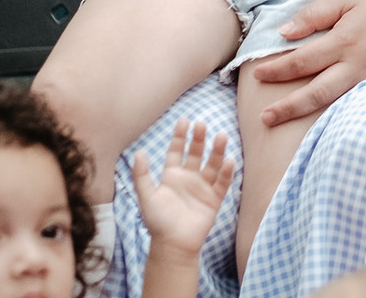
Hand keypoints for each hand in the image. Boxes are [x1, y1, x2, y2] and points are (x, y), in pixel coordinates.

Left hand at [130, 118, 233, 260]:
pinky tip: (228, 161)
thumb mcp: (146, 196)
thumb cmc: (157, 221)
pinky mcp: (213, 199)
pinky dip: (226, 173)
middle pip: (196, 154)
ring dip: (217, 151)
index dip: (180, 136)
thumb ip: (142, 175)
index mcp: (171, 176)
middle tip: (202, 124)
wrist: (172, 244)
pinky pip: (222, 183)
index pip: (177, 151)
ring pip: (212, 165)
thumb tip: (138, 152)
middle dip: (199, 139)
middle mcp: (188, 178)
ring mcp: (202, 188)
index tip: (184, 120)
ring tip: (221, 136)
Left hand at [251, 0, 365, 124]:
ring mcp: (365, 80)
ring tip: (277, 119)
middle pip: (314, 93)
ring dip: (301, 113)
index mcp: (343, 41)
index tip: (257, 74)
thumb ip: (315, 14)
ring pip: (329, 103)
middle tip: (263, 117)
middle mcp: (353, 65)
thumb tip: (285, 32)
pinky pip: (344, 102)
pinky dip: (323, 111)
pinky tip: (308, 116)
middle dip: (287, 107)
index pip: (302, 60)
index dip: (277, 69)